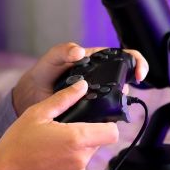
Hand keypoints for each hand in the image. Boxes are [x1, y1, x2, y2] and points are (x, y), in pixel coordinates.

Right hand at [0, 81, 119, 169]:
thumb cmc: (16, 144)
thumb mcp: (37, 114)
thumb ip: (64, 99)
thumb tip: (81, 86)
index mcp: (76, 139)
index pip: (111, 132)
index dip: (107, 125)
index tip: (96, 121)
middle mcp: (81, 159)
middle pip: (98, 143)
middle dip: (85, 136)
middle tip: (61, 133)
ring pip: (86, 157)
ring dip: (76, 152)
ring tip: (51, 149)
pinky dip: (68, 166)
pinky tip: (49, 162)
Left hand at [11, 41, 148, 115]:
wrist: (31, 99)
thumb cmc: (42, 74)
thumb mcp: (50, 60)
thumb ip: (62, 51)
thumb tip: (80, 51)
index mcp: (95, 60)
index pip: (123, 56)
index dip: (136, 62)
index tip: (138, 74)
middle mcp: (101, 77)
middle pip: (126, 78)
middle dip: (131, 84)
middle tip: (126, 92)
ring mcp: (98, 95)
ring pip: (119, 98)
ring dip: (121, 101)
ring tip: (114, 104)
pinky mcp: (93, 112)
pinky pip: (108, 113)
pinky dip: (111, 116)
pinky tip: (106, 118)